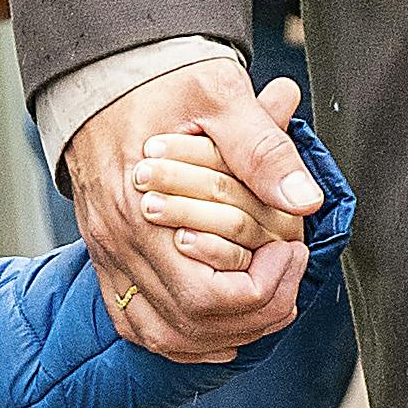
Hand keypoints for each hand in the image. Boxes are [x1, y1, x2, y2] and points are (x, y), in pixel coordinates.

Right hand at [69, 59, 316, 362]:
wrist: (101, 71)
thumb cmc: (162, 80)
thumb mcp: (221, 98)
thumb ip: (263, 150)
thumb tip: (306, 202)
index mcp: (141, 209)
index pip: (206, 297)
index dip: (263, 288)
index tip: (293, 248)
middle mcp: (118, 244)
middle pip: (189, 325)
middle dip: (254, 315)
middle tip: (290, 273)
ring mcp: (108, 255)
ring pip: (163, 335)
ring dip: (222, 335)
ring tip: (267, 301)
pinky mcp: (106, 257)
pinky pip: (137, 322)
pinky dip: (182, 336)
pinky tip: (220, 328)